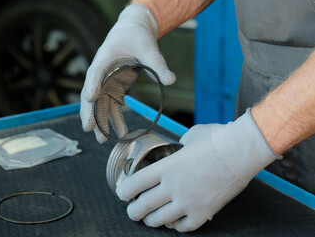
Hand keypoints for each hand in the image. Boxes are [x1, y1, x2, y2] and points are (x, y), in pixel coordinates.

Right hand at [80, 5, 175, 142]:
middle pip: (92, 94)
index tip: (90, 98)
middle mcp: (101, 72)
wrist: (132, 32)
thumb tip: (171, 80)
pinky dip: (115, 118)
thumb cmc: (136, 37)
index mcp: (105, 57)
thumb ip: (158, 63)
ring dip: (102, 121)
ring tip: (103, 140)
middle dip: (90, 112)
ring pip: (101, 104)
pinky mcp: (114, 87)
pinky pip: (113, 105)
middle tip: (89, 129)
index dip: (92, 84)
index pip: (96, 72)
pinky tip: (121, 132)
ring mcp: (106, 81)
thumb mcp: (149, 47)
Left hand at [116, 109, 281, 231]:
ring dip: (151, 220)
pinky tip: (174, 222)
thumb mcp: (189, 137)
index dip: (124, 191)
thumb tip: (178, 149)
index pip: (134, 184)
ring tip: (150, 218)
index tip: (123, 193)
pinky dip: (176, 226)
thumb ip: (178, 146)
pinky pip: (184, 227)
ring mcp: (188, 201)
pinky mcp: (204, 211)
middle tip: (133, 210)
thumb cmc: (216, 139)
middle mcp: (173, 187)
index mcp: (166, 167)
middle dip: (133, 212)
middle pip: (142, 207)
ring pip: (159, 220)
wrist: (242, 150)